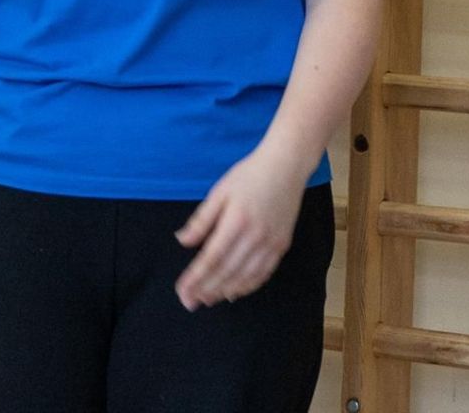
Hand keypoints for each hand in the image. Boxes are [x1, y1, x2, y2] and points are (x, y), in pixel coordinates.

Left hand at [174, 148, 308, 309]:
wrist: (287, 165)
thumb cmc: (249, 175)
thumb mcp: (220, 191)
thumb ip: (201, 219)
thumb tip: (182, 241)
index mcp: (236, 221)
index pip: (211, 258)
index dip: (195, 278)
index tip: (181, 290)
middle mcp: (255, 235)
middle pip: (227, 272)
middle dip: (205, 289)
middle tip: (189, 302)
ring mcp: (272, 242)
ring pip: (245, 276)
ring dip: (225, 291)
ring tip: (207, 300)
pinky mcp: (282, 244)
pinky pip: (264, 272)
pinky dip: (248, 286)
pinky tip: (234, 292)